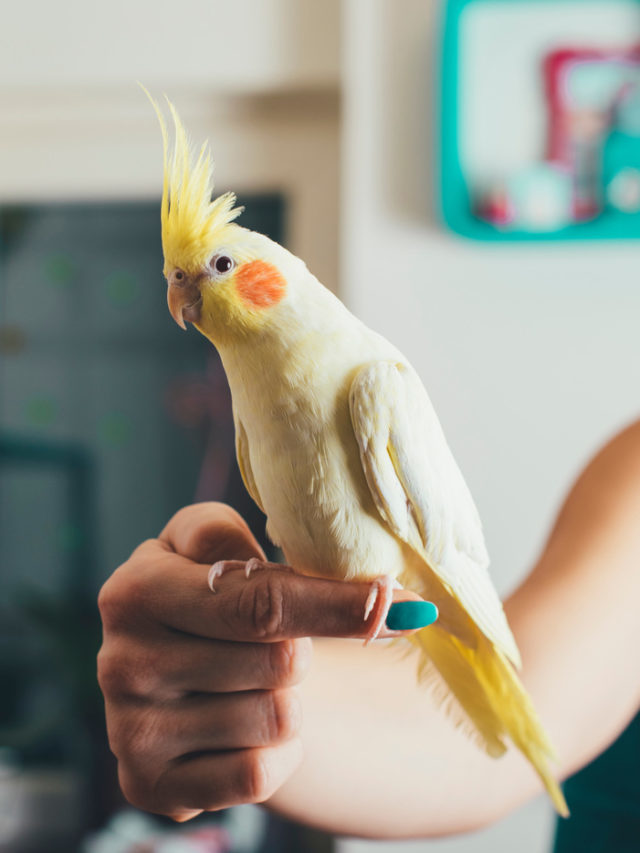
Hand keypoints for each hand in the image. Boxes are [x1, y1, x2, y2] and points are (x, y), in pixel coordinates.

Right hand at [97, 502, 419, 820]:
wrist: (166, 668)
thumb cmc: (202, 593)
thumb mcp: (209, 543)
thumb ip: (274, 542)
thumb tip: (377, 595)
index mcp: (135, 590)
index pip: (261, 601)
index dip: (338, 604)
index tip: (394, 603)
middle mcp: (121, 663)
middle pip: (280, 662)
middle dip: (300, 649)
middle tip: (276, 638)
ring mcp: (132, 733)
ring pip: (277, 718)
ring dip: (287, 699)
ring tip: (250, 681)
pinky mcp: (151, 786)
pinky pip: (259, 775)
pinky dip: (275, 751)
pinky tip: (245, 726)